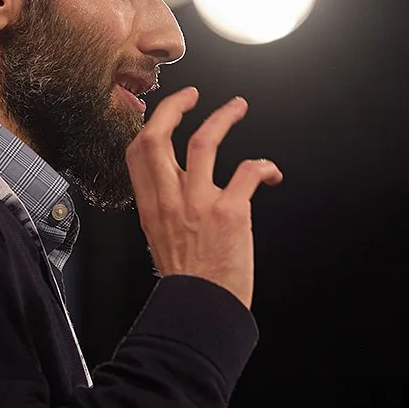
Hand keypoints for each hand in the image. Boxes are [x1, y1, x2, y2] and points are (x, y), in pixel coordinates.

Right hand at [125, 89, 282, 309]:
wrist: (202, 312)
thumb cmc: (188, 283)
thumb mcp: (162, 240)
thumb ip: (168, 209)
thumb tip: (179, 188)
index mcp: (151, 207)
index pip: (137, 152)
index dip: (151, 124)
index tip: (167, 113)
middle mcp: (170, 201)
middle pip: (158, 138)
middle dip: (175, 107)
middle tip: (193, 96)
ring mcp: (199, 204)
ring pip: (203, 143)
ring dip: (222, 118)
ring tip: (237, 107)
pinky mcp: (230, 213)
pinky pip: (247, 172)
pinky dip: (263, 166)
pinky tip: (271, 171)